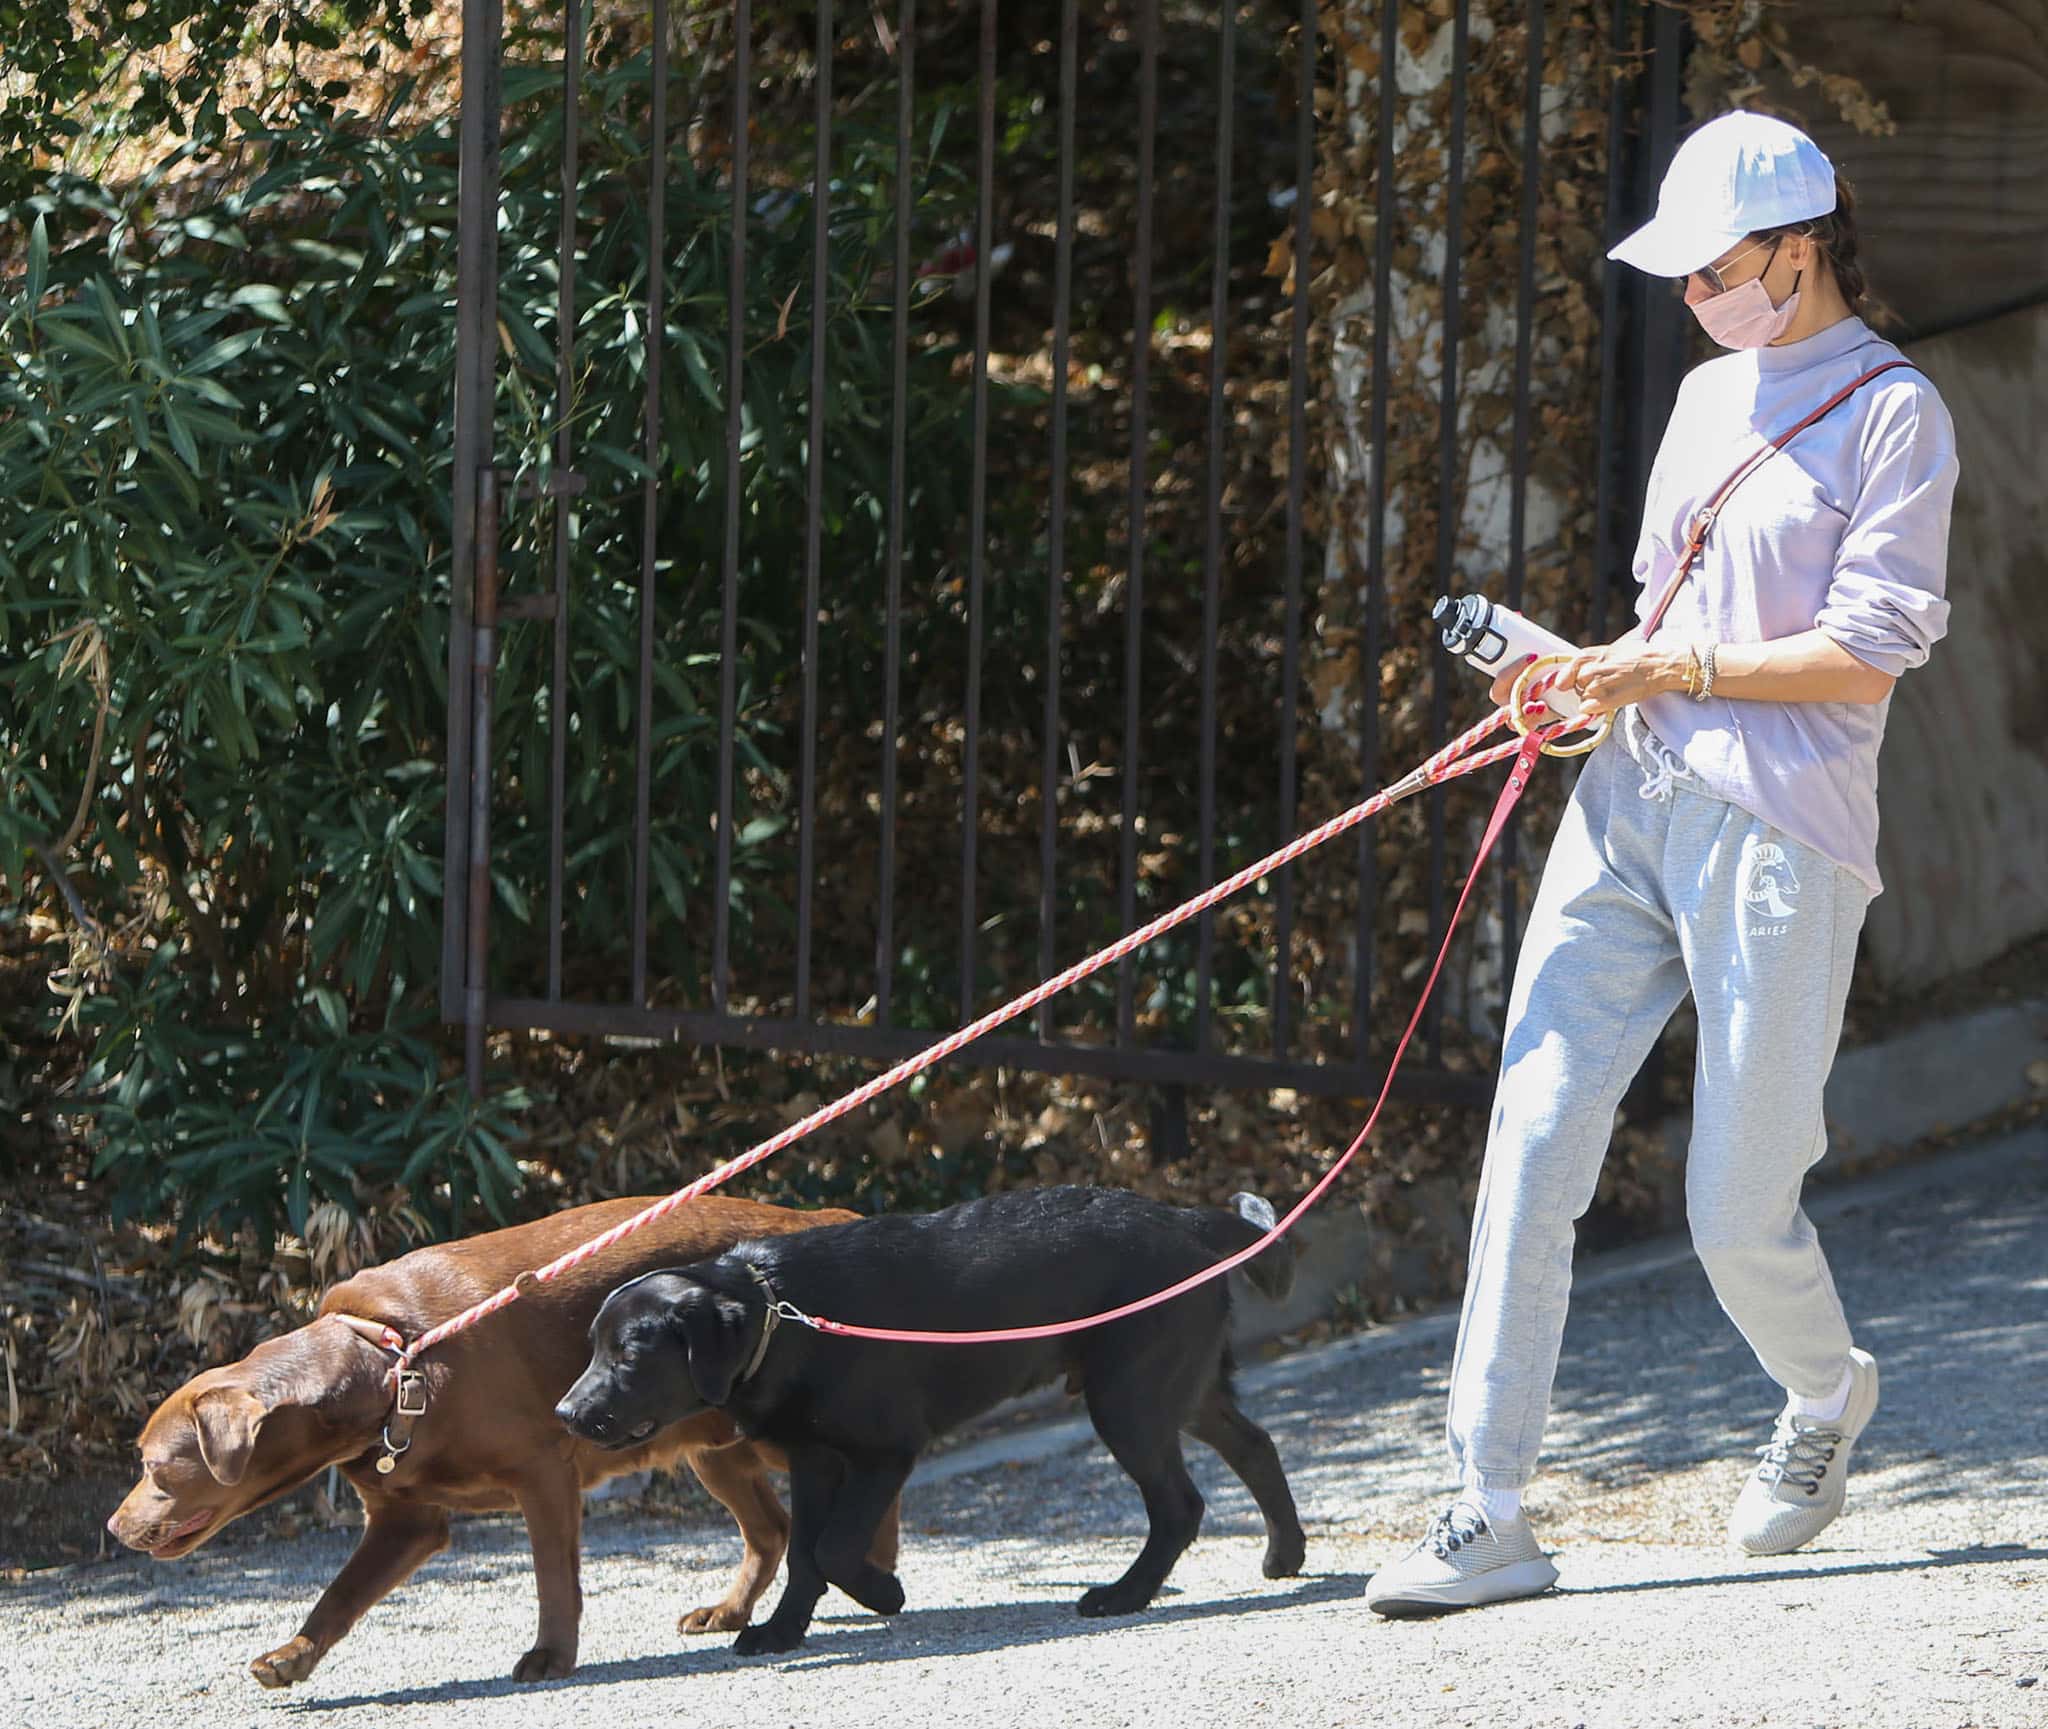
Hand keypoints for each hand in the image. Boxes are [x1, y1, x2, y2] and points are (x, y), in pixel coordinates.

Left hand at [1554, 637, 1685, 716]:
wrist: (1659, 665)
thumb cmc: (1638, 656)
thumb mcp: (1610, 650)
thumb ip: (1587, 662)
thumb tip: (1561, 682)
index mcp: (1589, 655)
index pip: (1565, 673)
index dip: (1568, 680)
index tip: (1571, 684)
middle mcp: (1589, 670)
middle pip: (1576, 687)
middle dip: (1587, 688)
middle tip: (1608, 683)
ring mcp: (1596, 686)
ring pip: (1583, 698)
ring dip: (1594, 698)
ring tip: (1614, 689)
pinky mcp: (1605, 700)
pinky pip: (1587, 709)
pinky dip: (1596, 708)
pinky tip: (1611, 700)